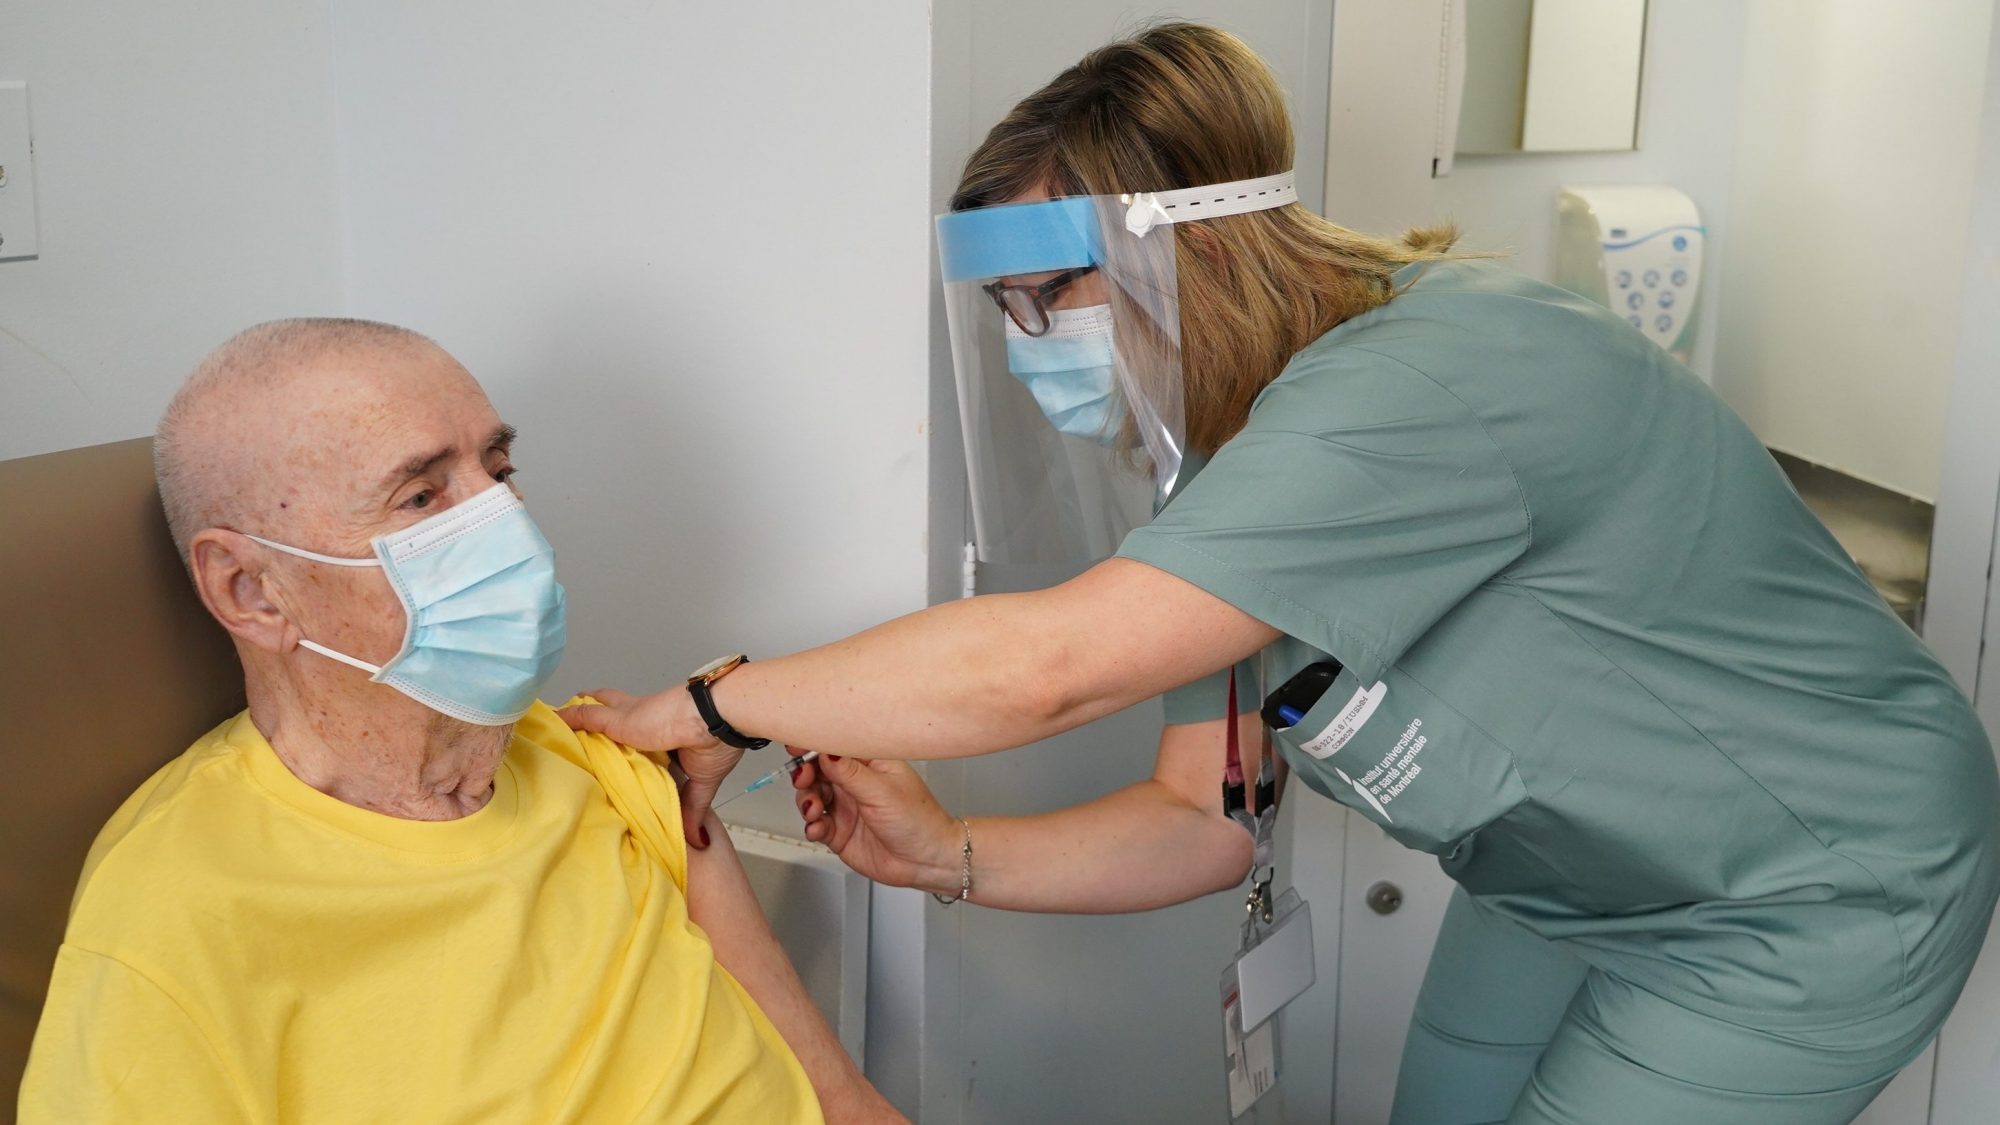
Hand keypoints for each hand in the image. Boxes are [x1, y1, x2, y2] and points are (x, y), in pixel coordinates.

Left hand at [558, 687, 741, 845]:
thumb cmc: (715, 743)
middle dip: (597, 720)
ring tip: (557, 724)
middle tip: (577, 731)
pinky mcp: (618, 720)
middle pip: (613, 714)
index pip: (637, 738)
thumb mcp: (702, 782)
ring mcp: (629, 719)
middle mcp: (644, 723)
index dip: (624, 741)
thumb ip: (692, 809)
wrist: (715, 720)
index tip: (609, 753)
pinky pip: (584, 716)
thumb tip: (698, 841)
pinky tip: (552, 719)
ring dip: (578, 717)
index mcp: (663, 737)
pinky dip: (568, 718)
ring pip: (595, 713)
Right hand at [793, 755, 960, 894]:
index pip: (836, 747)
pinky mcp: (840, 832)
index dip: (814, 744)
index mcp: (870, 764)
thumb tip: (826, 752)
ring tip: (814, 809)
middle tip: (804, 779)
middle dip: (805, 774)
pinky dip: (811, 826)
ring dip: (806, 801)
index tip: (797, 746)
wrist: (927, 862)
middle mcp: (855, 783)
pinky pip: (815, 824)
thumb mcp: (882, 791)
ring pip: (812, 796)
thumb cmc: (919, 821)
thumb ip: (849, 773)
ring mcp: (846, 807)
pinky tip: (818, 828)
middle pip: (817, 771)